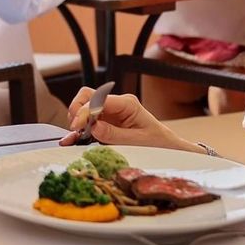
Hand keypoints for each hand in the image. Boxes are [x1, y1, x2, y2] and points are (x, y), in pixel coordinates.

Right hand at [58, 87, 188, 149]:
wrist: (168, 148)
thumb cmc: (159, 143)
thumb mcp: (138, 141)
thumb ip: (115, 134)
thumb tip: (94, 127)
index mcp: (127, 104)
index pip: (98, 99)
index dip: (84, 111)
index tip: (77, 127)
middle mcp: (116, 104)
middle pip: (88, 95)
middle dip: (77, 110)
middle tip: (75, 129)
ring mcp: (110, 112)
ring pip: (85, 106)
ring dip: (77, 119)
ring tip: (75, 136)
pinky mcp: (106, 121)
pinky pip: (88, 119)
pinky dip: (80, 128)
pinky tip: (75, 138)